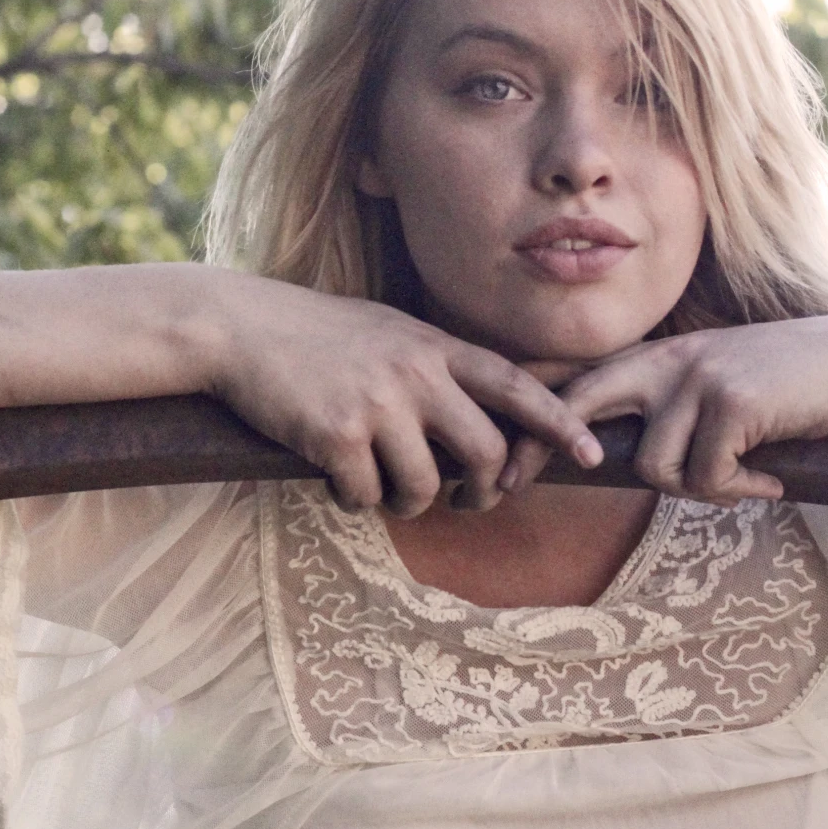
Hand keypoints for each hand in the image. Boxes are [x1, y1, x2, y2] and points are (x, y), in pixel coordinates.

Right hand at [205, 278, 603, 513]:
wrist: (238, 327)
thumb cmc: (312, 333)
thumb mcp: (385, 332)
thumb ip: (432, 366)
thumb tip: (475, 415)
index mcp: (433, 346)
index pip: (513, 386)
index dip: (557, 423)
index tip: (589, 454)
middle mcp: (415, 373)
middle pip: (485, 453)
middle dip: (482, 489)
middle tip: (466, 500)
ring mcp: (377, 404)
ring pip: (427, 486)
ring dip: (408, 501)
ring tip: (382, 487)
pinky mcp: (335, 435)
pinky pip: (367, 497)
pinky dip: (354, 499)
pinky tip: (334, 477)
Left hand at [501, 313, 827, 506]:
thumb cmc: (785, 384)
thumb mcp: (713, 382)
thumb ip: (667, 406)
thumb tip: (618, 459)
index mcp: (657, 356)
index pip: (579, 378)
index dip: (531, 414)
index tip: (499, 459)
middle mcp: (667, 360)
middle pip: (579, 404)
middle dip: (540, 449)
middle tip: (511, 486)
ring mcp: (696, 378)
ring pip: (653, 467)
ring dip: (697, 490)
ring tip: (740, 481)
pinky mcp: (730, 402)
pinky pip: (707, 477)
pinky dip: (740, 490)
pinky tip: (770, 479)